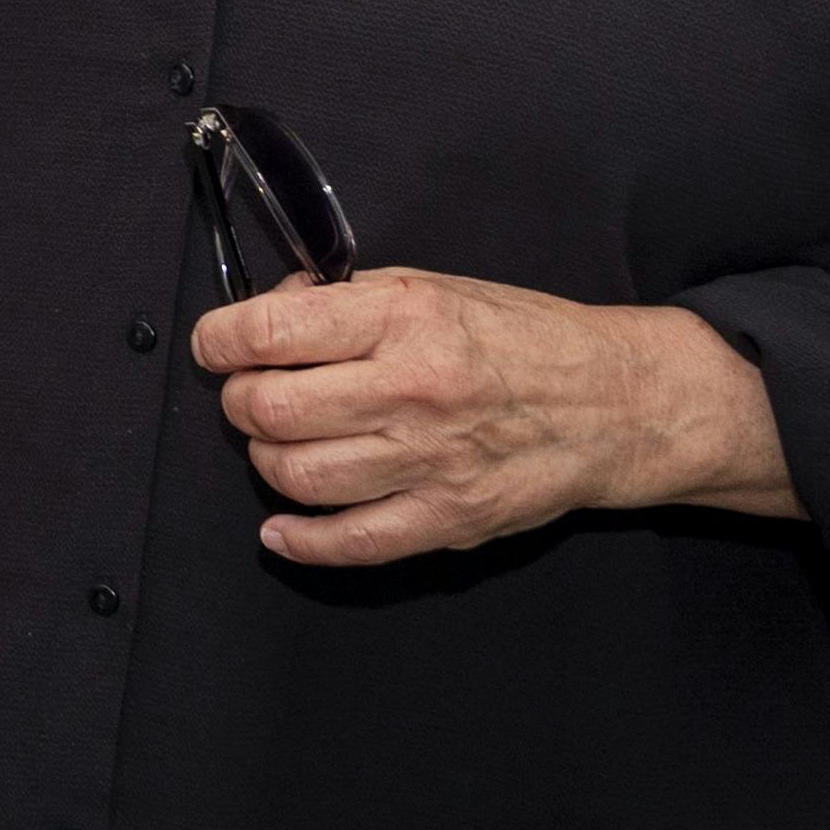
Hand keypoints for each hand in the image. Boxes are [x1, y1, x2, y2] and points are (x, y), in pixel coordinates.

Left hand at [194, 270, 796, 564]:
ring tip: (279, 445)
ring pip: (298, 475)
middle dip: (241, 403)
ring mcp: (430, 461)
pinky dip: (299, 540)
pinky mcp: (447, 519)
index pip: (270, 330)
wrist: (615, 403)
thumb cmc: (518, 337)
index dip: (220, 340)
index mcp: (404, 319)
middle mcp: (412, 389)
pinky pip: (350, 542)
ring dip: (267, 461)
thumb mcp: (432, 287)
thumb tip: (269, 312)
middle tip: (250, 396)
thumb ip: (348, 302)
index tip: (214, 346)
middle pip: (271, 409)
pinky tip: (281, 526)